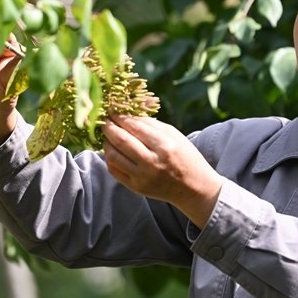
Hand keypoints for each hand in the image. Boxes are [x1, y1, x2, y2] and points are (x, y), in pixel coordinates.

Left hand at [102, 115, 223, 227]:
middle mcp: (152, 162)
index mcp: (164, 146)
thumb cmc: (185, 156)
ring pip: (112, 155)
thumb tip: (127, 113)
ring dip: (106, 142)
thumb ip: (150, 123)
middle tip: (104, 119)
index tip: (112, 109)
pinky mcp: (136, 188)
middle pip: (120, 140)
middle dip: (108, 126)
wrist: (193, 188)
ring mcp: (142, 177)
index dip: (120, 116)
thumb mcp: (174, 135)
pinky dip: (109, 157)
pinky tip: (112, 150)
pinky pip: (114, 170)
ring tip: (108, 134)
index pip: (134, 126)